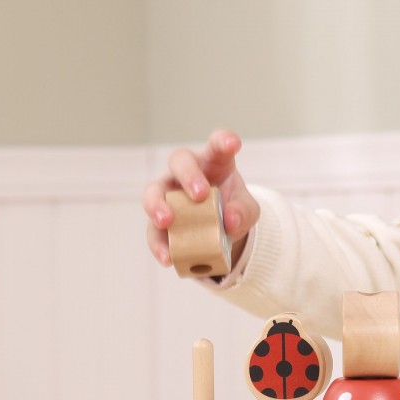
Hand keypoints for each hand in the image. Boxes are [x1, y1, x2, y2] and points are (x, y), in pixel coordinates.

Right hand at [142, 129, 259, 267]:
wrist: (221, 231)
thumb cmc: (232, 208)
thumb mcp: (247, 211)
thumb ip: (244, 212)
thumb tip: (230, 222)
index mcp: (214, 162)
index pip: (217, 145)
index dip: (223, 141)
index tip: (233, 144)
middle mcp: (187, 172)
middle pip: (180, 161)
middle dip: (188, 176)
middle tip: (200, 194)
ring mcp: (169, 194)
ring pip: (154, 190)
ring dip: (158, 205)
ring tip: (166, 221)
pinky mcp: (159, 220)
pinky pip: (153, 230)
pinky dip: (158, 244)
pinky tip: (167, 257)